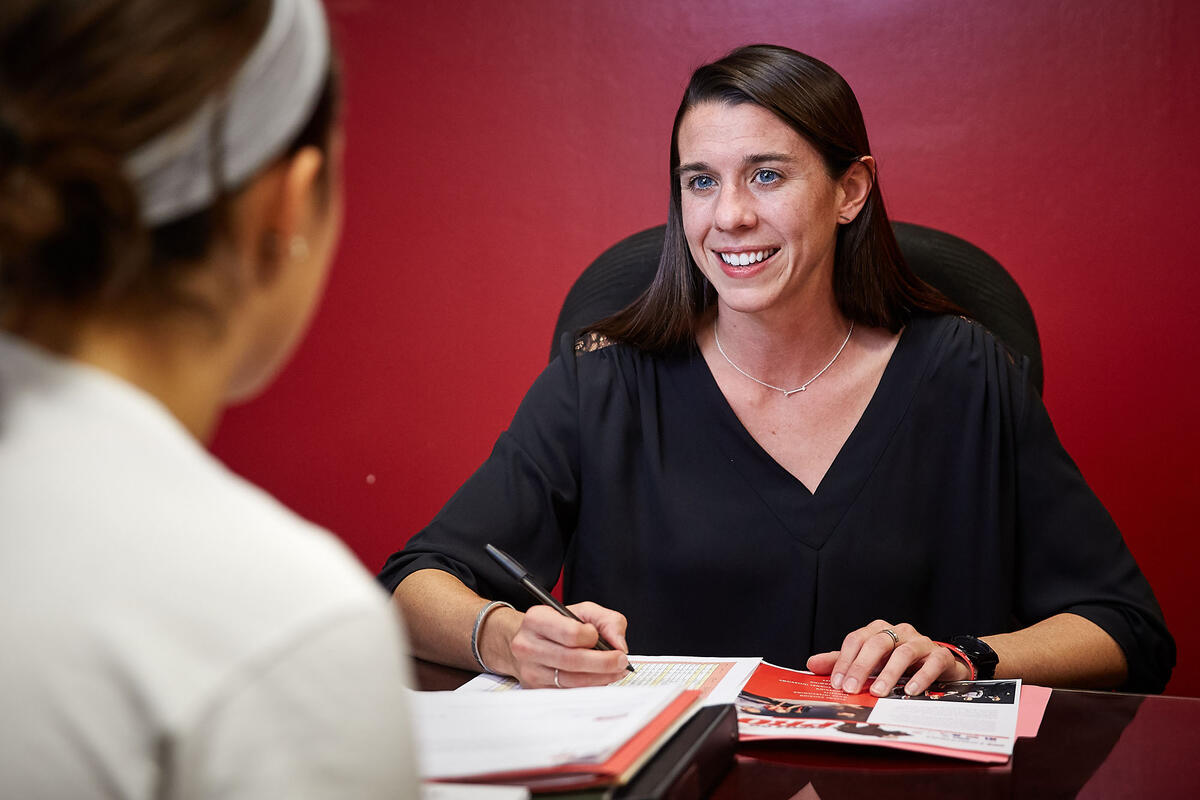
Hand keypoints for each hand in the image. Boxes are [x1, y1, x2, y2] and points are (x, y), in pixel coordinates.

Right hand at [506, 602, 630, 687]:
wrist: (527, 641)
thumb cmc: (558, 625)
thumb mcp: (582, 611)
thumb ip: (607, 620)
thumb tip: (620, 645)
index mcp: (537, 619)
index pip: (571, 633)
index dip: (592, 637)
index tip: (599, 637)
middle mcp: (528, 645)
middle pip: (572, 660)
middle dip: (604, 663)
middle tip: (621, 661)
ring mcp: (530, 670)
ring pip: (571, 680)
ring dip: (600, 678)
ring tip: (616, 671)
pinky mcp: (536, 688)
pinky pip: (569, 692)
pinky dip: (590, 687)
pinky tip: (600, 679)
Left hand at [806, 620, 971, 696]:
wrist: (940, 667)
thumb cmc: (899, 663)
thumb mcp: (870, 662)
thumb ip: (842, 662)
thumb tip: (812, 664)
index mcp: (878, 631)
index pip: (856, 640)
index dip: (845, 660)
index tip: (836, 683)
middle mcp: (899, 632)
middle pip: (877, 643)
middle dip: (862, 666)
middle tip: (852, 689)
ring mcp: (921, 642)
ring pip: (903, 652)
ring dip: (889, 673)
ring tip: (878, 693)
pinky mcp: (940, 655)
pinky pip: (932, 662)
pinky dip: (921, 676)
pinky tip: (910, 691)